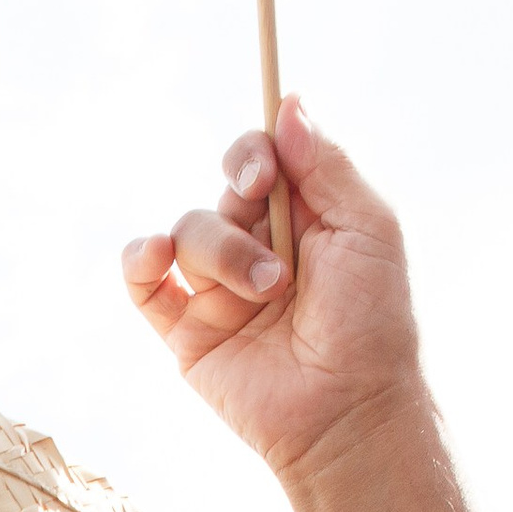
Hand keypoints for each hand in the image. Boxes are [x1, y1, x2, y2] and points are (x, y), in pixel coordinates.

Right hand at [123, 99, 425, 487]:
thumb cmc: (372, 322)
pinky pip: (144, 283)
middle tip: (277, 253)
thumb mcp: (366, 225)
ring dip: (221, 252)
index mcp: (302, 219)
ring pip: (186, 234)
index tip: (263, 169)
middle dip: (241, 208)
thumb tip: (289, 101)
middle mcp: (257, 249)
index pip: (260, 160)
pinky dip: (139, 261)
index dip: (252, 152)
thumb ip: (327, 163)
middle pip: (220, 192)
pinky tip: (154, 258)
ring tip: (265, 294)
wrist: (348, 409)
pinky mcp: (186, 332)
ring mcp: (218, 292)